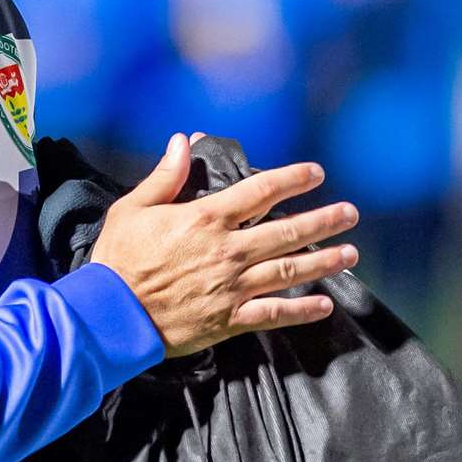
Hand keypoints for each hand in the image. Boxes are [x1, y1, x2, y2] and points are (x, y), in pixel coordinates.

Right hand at [89, 133, 358, 357]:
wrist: (111, 315)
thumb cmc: (118, 259)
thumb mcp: (133, 208)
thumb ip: (165, 175)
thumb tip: (184, 141)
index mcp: (206, 219)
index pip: (260, 192)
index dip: (292, 179)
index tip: (316, 173)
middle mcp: (228, 250)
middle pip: (287, 231)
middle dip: (323, 220)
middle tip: (350, 213)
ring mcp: (233, 287)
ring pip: (289, 271)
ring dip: (324, 261)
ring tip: (350, 253)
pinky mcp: (230, 320)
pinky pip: (274, 314)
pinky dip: (302, 310)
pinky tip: (324, 305)